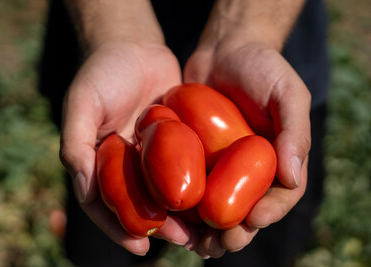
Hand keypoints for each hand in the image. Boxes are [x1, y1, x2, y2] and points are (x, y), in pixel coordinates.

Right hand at [59, 42, 188, 255]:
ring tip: (204, 232)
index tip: (140, 247)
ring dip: (183, 215)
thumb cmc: (102, 71)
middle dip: (161, 227)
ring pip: (167, 193)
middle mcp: (127, 164)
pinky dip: (198, 186)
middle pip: (142, 205)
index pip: (106, 204)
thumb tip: (83, 190)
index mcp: (100, 163)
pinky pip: (187, 169)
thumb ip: (75, 143)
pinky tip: (215, 198)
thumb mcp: (82, 102)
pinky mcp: (177, 142)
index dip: (120, 227)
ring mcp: (153, 156)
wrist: (134, 46)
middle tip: (184, 241)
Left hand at [183, 41, 310, 257]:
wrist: (225, 49)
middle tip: (221, 244)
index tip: (253, 220)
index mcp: (278, 159)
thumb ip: (294, 131)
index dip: (269, 213)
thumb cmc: (262, 67)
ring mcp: (222, 165)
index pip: (280, 196)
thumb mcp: (287, 92)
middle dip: (235, 232)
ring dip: (208, 231)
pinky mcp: (196, 156)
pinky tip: (176, 220)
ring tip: (198, 245)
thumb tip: (293, 178)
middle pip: (245, 209)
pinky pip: (191, 185)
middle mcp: (250, 168)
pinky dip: (185, 206)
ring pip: (216, 205)